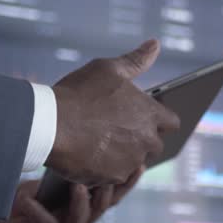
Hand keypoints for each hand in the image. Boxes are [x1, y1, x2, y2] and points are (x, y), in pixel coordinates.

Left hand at [0, 169, 143, 222]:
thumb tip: (79, 146)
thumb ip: (63, 173)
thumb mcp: (44, 183)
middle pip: (104, 207)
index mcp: (82, 208)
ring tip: (78, 185)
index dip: (126, 181)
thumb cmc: (15, 204)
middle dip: (110, 189)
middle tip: (114, 172)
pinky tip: (27, 199)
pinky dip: (38, 212)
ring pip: (83, 219)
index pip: (110, 194)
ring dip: (82, 202)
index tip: (139, 163)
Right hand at [46, 39, 179, 185]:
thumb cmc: (79, 93)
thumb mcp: (108, 69)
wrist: (50, 124)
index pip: (172, 122)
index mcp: (149, 114)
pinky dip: (105, 168)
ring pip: (134, 161)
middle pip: (155, 145)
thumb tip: (155, 44)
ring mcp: (130, 161)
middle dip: (142, 138)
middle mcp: (146, 140)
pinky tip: (89, 155)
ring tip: (100, 142)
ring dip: (124, 154)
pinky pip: (115, 175)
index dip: (160, 119)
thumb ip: (136, 60)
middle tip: (119, 130)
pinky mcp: (112, 178)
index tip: (147, 118)